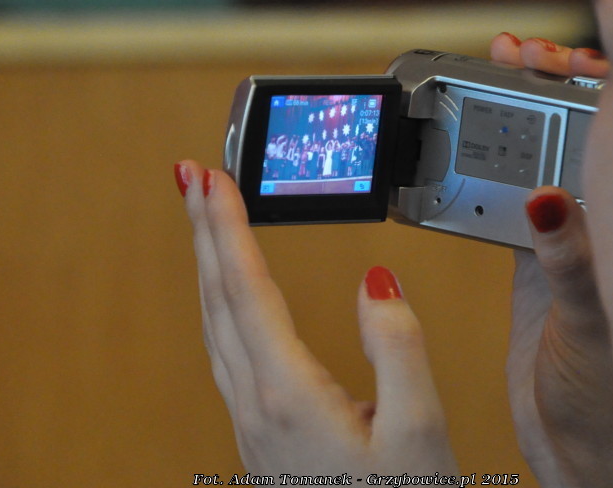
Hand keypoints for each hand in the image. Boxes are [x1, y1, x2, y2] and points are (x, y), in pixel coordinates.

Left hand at [176, 160, 457, 474]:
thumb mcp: (420, 430)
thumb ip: (397, 345)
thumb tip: (375, 278)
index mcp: (288, 394)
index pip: (246, 288)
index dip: (226, 226)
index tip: (209, 177)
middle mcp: (256, 404)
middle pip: (217, 299)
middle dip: (203, 231)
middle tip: (191, 177)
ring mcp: (252, 423)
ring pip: (214, 324)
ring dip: (207, 265)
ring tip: (205, 221)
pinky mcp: (260, 435)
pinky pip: (224, 350)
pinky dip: (221, 304)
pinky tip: (228, 298)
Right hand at [491, 34, 612, 487]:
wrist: (587, 452)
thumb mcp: (591, 324)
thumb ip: (570, 263)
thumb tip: (546, 201)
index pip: (612, 138)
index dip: (587, 86)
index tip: (553, 56)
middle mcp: (598, 226)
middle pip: (568, 136)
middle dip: (540, 87)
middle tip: (510, 54)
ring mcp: (561, 242)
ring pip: (532, 161)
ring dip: (508, 123)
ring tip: (487, 84)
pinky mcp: (530, 264)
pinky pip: (502, 203)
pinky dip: (482, 174)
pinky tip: (468, 151)